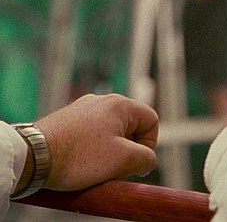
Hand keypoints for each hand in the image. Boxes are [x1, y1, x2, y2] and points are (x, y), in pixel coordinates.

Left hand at [35, 93, 157, 190]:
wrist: (32, 158)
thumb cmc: (78, 157)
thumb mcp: (124, 160)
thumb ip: (147, 158)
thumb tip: (147, 159)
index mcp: (120, 104)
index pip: (151, 121)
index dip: (148, 145)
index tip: (132, 161)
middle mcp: (101, 101)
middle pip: (130, 127)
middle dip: (126, 150)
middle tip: (114, 168)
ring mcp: (82, 110)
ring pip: (109, 134)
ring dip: (108, 153)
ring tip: (94, 168)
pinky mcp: (67, 120)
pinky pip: (90, 136)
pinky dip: (89, 151)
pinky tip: (79, 164)